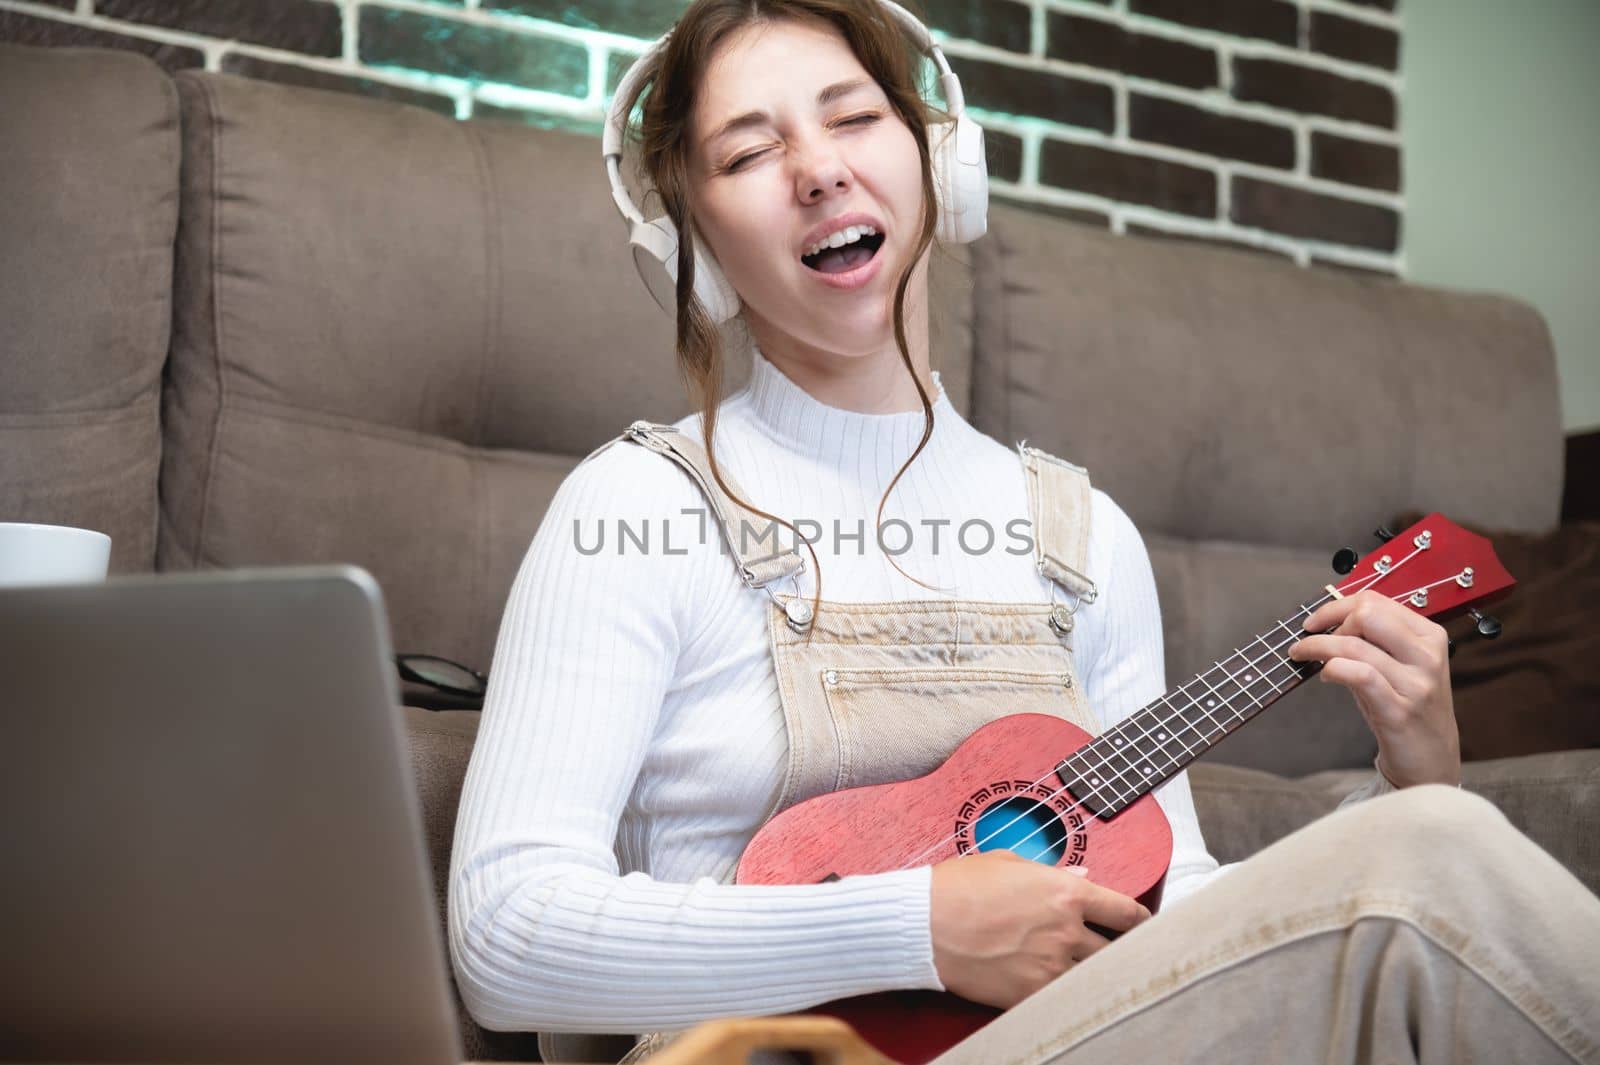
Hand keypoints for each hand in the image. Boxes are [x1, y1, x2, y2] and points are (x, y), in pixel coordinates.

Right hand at [929, 849, 1150, 1009]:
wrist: (924, 923)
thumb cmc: (958, 887)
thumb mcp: (1006, 863)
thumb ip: (1050, 872)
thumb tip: (1081, 877)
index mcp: (1066, 893)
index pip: (1126, 912)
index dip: (1140, 921)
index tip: (1140, 926)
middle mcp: (1067, 931)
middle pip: (1116, 950)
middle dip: (1119, 950)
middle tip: (1117, 952)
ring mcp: (1051, 966)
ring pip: (1093, 977)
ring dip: (1093, 974)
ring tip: (1089, 973)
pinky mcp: (1029, 993)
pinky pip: (1063, 999)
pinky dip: (1066, 996)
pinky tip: (1063, 992)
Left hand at [1288, 589, 1460, 787]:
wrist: (1432, 758)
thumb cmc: (1407, 707)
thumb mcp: (1398, 665)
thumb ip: (1373, 640)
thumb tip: (1328, 619)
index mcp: (1429, 636)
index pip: (1376, 601)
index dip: (1336, 606)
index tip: (1315, 620)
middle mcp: (1427, 655)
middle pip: (1368, 614)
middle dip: (1331, 621)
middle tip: (1314, 638)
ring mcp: (1416, 683)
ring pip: (1356, 645)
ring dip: (1318, 646)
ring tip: (1303, 654)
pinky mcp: (1400, 710)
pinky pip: (1359, 675)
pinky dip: (1333, 668)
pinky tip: (1325, 676)